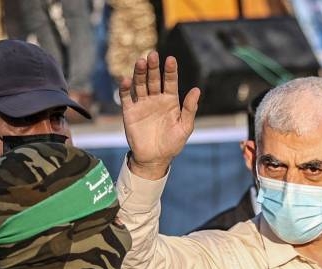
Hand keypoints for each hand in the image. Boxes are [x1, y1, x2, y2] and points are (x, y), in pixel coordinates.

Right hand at [120, 52, 199, 180]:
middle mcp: (156, 99)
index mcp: (170, 100)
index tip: (170, 59)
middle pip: (154, 79)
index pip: (170, 81)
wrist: (154, 159)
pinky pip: (126, 97)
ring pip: (140, 84)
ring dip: (139, 73)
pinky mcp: (129, 112)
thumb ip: (189, 109)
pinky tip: (125, 80)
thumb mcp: (185, 127)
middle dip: (153, 67)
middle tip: (152, 55)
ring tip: (140, 62)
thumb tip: (197, 90)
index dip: (170, 70)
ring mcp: (142, 104)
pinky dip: (125, 88)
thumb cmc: (172, 144)